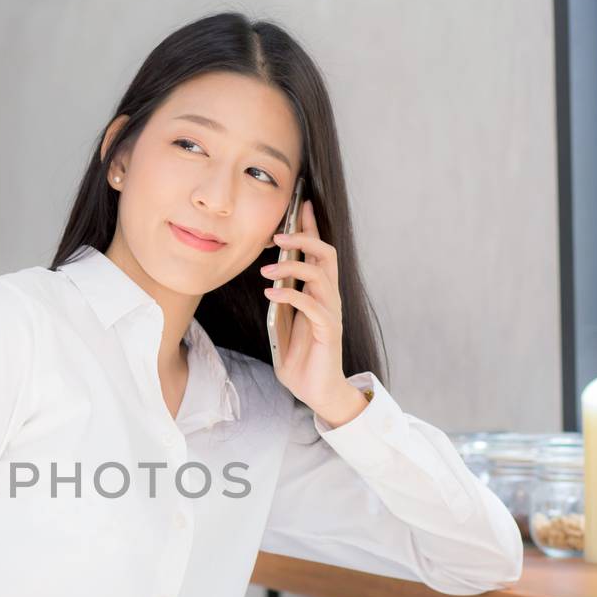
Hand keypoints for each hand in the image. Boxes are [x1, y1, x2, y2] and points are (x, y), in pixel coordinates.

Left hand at [259, 199, 349, 414]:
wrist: (317, 392)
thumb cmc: (301, 360)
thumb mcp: (284, 326)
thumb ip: (281, 304)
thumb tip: (270, 281)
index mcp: (319, 294)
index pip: (318, 253)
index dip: (312, 227)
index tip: (301, 205)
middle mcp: (329, 298)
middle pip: (326, 254)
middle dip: (305, 237)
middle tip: (278, 235)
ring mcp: (330, 313)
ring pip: (319, 275)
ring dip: (292, 267)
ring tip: (266, 270)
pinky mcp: (328, 330)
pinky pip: (312, 305)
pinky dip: (291, 295)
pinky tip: (272, 294)